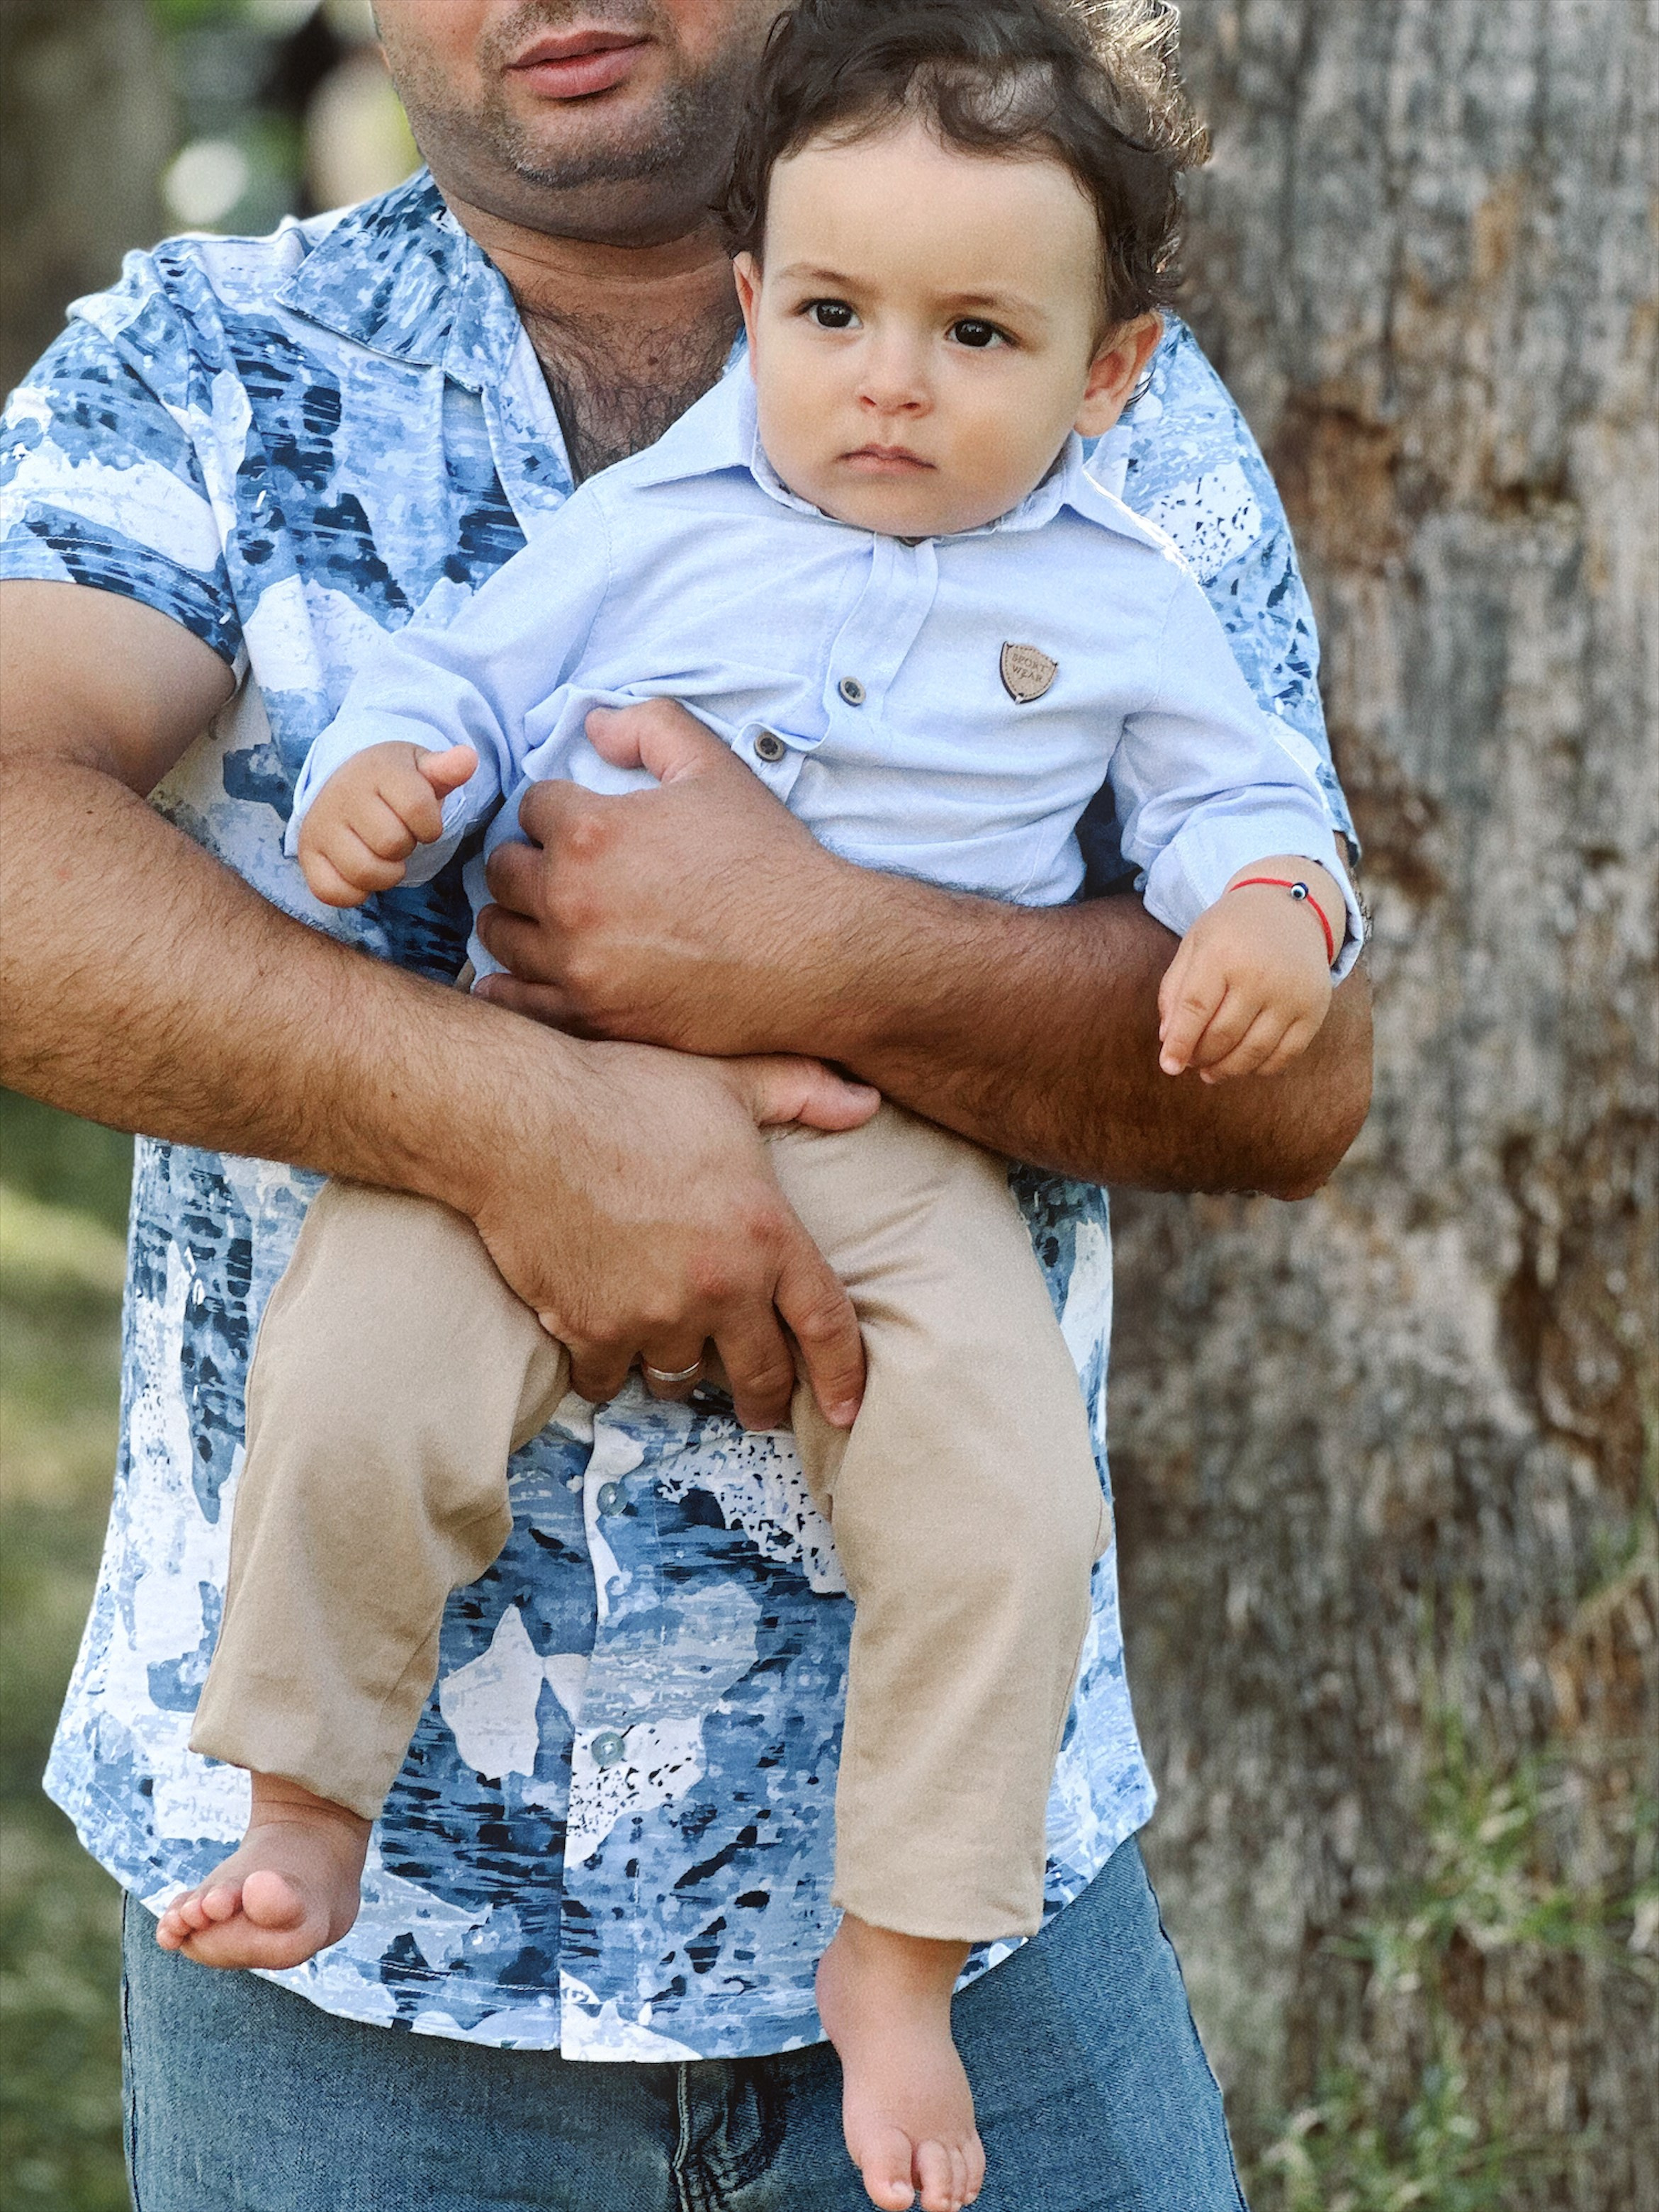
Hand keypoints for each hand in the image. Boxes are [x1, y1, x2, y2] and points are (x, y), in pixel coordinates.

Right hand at [297, 742, 475, 907]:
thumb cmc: (393, 782)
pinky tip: (362, 872)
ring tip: (383, 854)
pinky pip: (333, 892)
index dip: (430, 826)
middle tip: (398, 835)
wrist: (346, 781)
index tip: (423, 821)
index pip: (418, 808)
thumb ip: (447, 769)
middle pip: (392, 843)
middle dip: (407, 847)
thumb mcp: (421, 769)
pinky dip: (355, 893)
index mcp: (375, 770)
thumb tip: (468, 759)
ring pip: (365, 872)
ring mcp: (320, 826)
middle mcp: (342, 795)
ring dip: (386, 874)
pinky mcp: (307, 853)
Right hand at [463, 1033, 878, 1429]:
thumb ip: (803, 1090)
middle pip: (760, 1373)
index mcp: (766, 1234)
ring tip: (673, 1353)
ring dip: (680, 1371)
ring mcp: (655, 1317)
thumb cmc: (627, 1093)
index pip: (826, 1324)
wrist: (522, 1121)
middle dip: (764, 1398)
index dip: (842, 1374)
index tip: (845, 1410)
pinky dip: (609, 1370)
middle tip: (761, 1409)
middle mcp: (720, 1289)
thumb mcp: (727, 1081)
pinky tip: (604, 1347)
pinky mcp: (592, 1332)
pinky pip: (610, 1380)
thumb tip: (866, 1102)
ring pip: (680, 1378)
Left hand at [473, 700, 847, 1051]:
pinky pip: (517, 1000)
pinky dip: (515, 983)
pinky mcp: (592, 1017)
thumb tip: (592, 724)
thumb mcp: (716, 769)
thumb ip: (650, 726)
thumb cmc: (769, 861)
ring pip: (499, 933)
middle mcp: (570, 900)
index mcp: (590, 832)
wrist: (815, 956)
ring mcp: (577, 965)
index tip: (580, 825)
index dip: (558, 810)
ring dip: (519, 918)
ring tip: (549, 916)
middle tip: (561, 869)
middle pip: (501, 871)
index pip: (531, 807)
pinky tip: (532, 970)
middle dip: (529, 862)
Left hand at [1156, 860, 1340, 1082]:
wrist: (1290, 909)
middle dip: (1201, 1056)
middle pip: (1223, 1035)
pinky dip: (1261, 1068)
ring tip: (1210, 1072)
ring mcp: (1292, 993)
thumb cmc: (1232, 931)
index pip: (1196, 1008)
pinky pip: (1286, 1055)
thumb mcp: (1195, 945)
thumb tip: (1168, 1039)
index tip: (1168, 1066)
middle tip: (1190, 1062)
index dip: (1180, 1043)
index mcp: (1223, 952)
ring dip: (1227, 1070)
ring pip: (1254, 1051)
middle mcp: (1261, 973)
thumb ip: (1175, 989)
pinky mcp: (1315, 1009)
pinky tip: (1244, 1065)